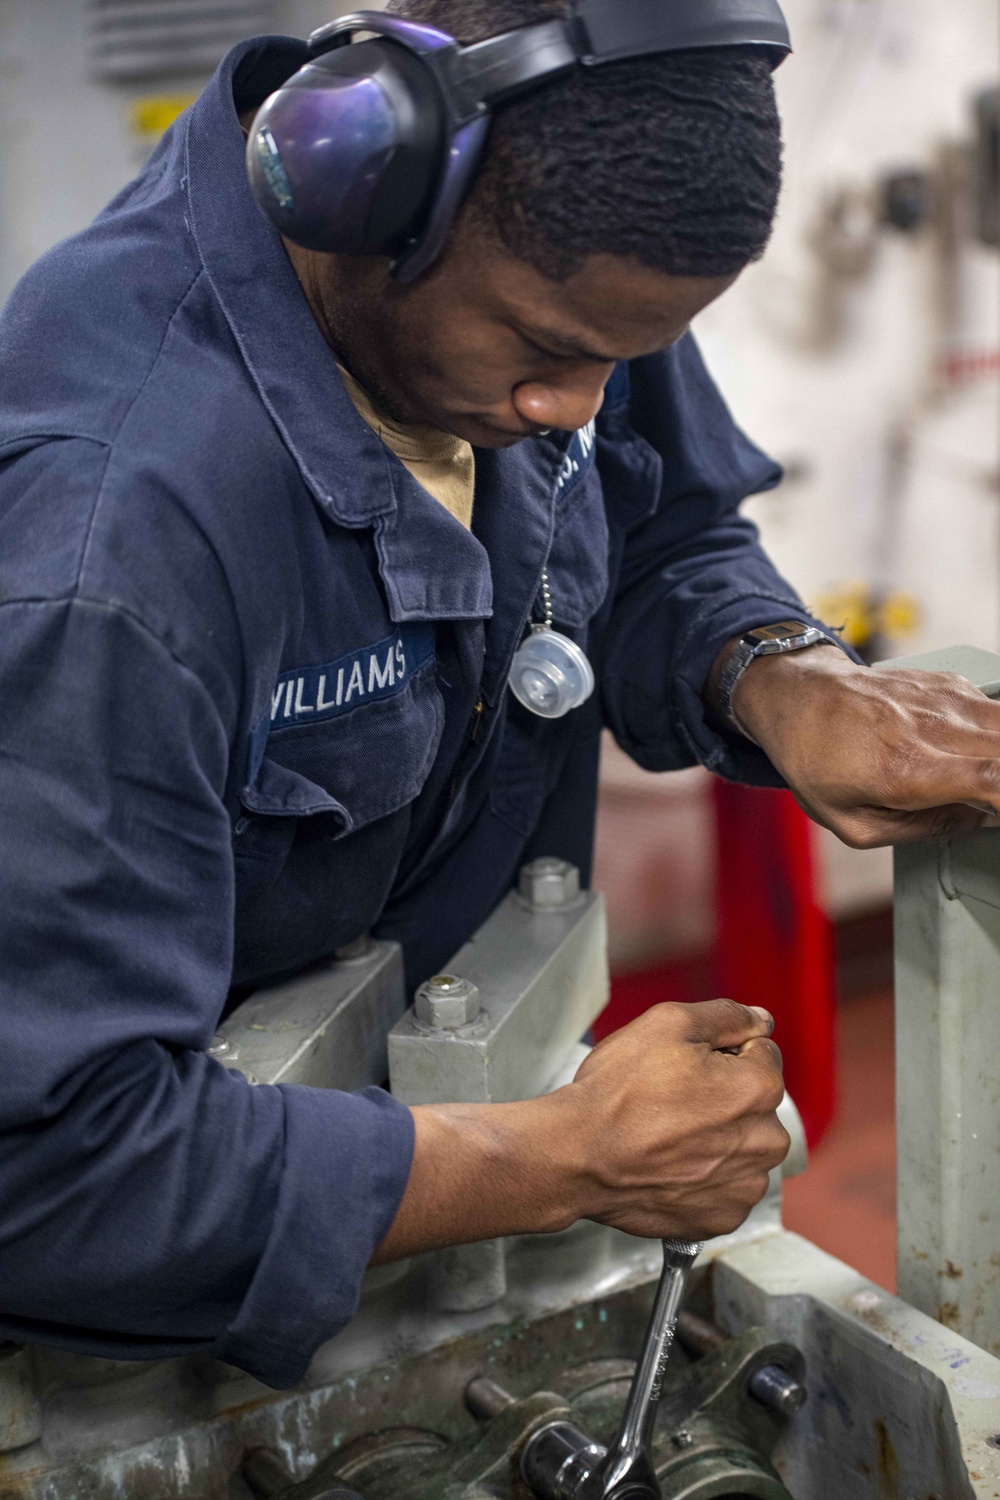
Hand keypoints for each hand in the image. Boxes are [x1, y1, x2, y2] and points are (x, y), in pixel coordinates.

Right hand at [565, 999, 788, 1239]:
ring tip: (669, 1133)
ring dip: (719, 1138)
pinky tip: (672, 1164)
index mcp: (759, 1089)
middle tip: (674, 1098)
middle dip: (727, 1095)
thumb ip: (727, 1016)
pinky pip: (727, 1186)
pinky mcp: (723, 1217)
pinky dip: (706, 1176)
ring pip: (744, 1146)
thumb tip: (760, 1019)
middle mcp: (764, 1141)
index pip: (762, 1053)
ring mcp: (744, 1185)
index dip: (723, 1051)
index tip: (687, 1065)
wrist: (579, 1155)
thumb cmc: (618, 1091)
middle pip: (756, 1103)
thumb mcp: (669, 1024)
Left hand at [729, 645, 999, 847]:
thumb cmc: (815, 761)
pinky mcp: (947, 684)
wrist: (797, 697)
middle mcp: (929, 729)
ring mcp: (941, 700)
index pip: (990, 779)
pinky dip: (995, 731)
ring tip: (985, 778)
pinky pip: (993, 706)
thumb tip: (980, 820)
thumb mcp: (854, 824)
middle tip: (989, 802)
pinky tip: (974, 748)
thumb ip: (923, 829)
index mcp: (904, 770)